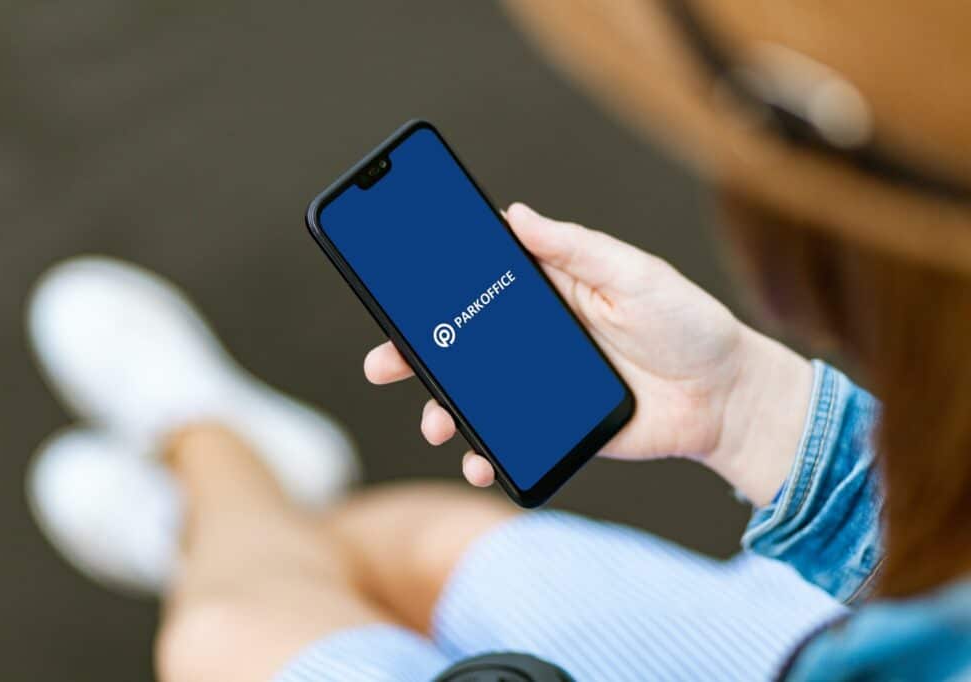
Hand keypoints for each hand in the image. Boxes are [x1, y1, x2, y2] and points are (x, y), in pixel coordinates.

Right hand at [364, 203, 811, 504]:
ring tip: (436, 422)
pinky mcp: (558, 426)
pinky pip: (510, 437)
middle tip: (382, 364)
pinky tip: (479, 459)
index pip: (480, 285)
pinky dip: (487, 451)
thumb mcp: (634, 273)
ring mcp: (543, 385)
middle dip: (416, 355)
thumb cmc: (688, 323)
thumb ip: (574, 248)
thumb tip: (515, 214)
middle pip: (462, 344)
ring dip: (445, 409)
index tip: (394, 290)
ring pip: (477, 395)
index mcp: (550, 291)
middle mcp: (537, 337)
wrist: (727, 397)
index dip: (435, 288)